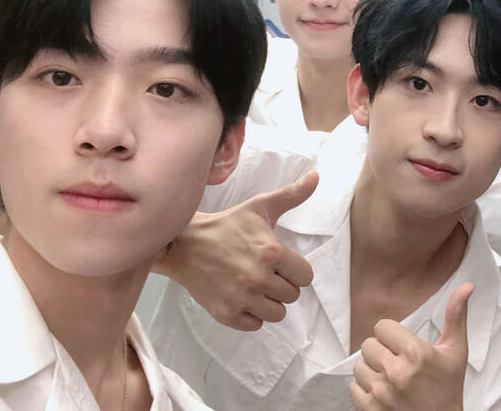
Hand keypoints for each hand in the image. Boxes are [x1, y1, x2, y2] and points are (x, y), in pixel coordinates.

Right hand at [157, 171, 317, 330]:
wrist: (184, 244)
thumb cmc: (227, 225)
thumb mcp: (260, 207)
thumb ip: (292, 194)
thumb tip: (316, 176)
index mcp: (271, 253)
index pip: (305, 276)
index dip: (296, 269)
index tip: (282, 263)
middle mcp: (258, 278)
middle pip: (292, 295)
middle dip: (282, 284)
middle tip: (265, 271)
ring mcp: (241, 298)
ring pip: (277, 313)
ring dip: (270, 301)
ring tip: (255, 285)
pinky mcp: (226, 314)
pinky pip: (255, 325)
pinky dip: (252, 314)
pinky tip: (243, 296)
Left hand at [350, 282, 472, 410]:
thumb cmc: (449, 388)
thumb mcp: (456, 351)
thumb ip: (456, 315)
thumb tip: (467, 285)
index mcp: (416, 354)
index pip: (382, 327)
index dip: (393, 336)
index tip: (404, 348)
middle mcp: (397, 373)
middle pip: (368, 345)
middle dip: (382, 352)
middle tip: (398, 364)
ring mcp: (382, 393)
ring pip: (359, 366)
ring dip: (372, 371)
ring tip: (391, 379)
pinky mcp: (371, 410)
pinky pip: (354, 388)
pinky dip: (366, 390)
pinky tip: (384, 394)